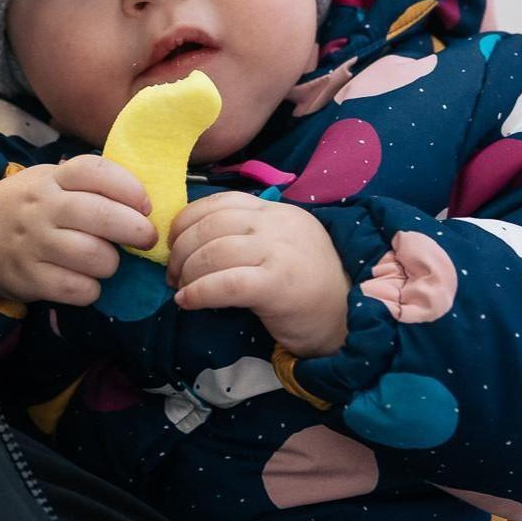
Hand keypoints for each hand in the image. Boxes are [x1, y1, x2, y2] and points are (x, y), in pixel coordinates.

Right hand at [0, 156, 157, 306]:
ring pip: (94, 256)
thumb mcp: (50, 182)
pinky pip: (78, 289)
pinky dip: (91, 289)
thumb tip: (145, 201)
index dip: (129, 188)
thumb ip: (89, 186)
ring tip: (107, 261)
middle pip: (101, 216)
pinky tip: (87, 282)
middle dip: (136, 230)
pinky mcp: (28, 278)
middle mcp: (40, 208)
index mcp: (51, 179)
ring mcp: (32, 244)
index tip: (146, 205)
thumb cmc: (29, 208)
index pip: (94, 171)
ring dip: (112, 263)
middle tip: (147, 238)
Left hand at [167, 193, 351, 356]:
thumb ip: (248, 236)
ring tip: (180, 290)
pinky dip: (199, 292)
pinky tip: (187, 302)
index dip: (187, 220)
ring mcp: (279, 252)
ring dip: (186, 273)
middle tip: (172, 275)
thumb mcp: (281, 246)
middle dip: (181, 250)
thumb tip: (193, 241)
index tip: (174, 243)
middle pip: (210, 226)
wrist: (348, 319)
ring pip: (214, 252)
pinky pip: (226, 283)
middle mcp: (277, 225)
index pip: (220, 202)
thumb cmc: (309, 286)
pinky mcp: (278, 285)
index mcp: (275, 211)